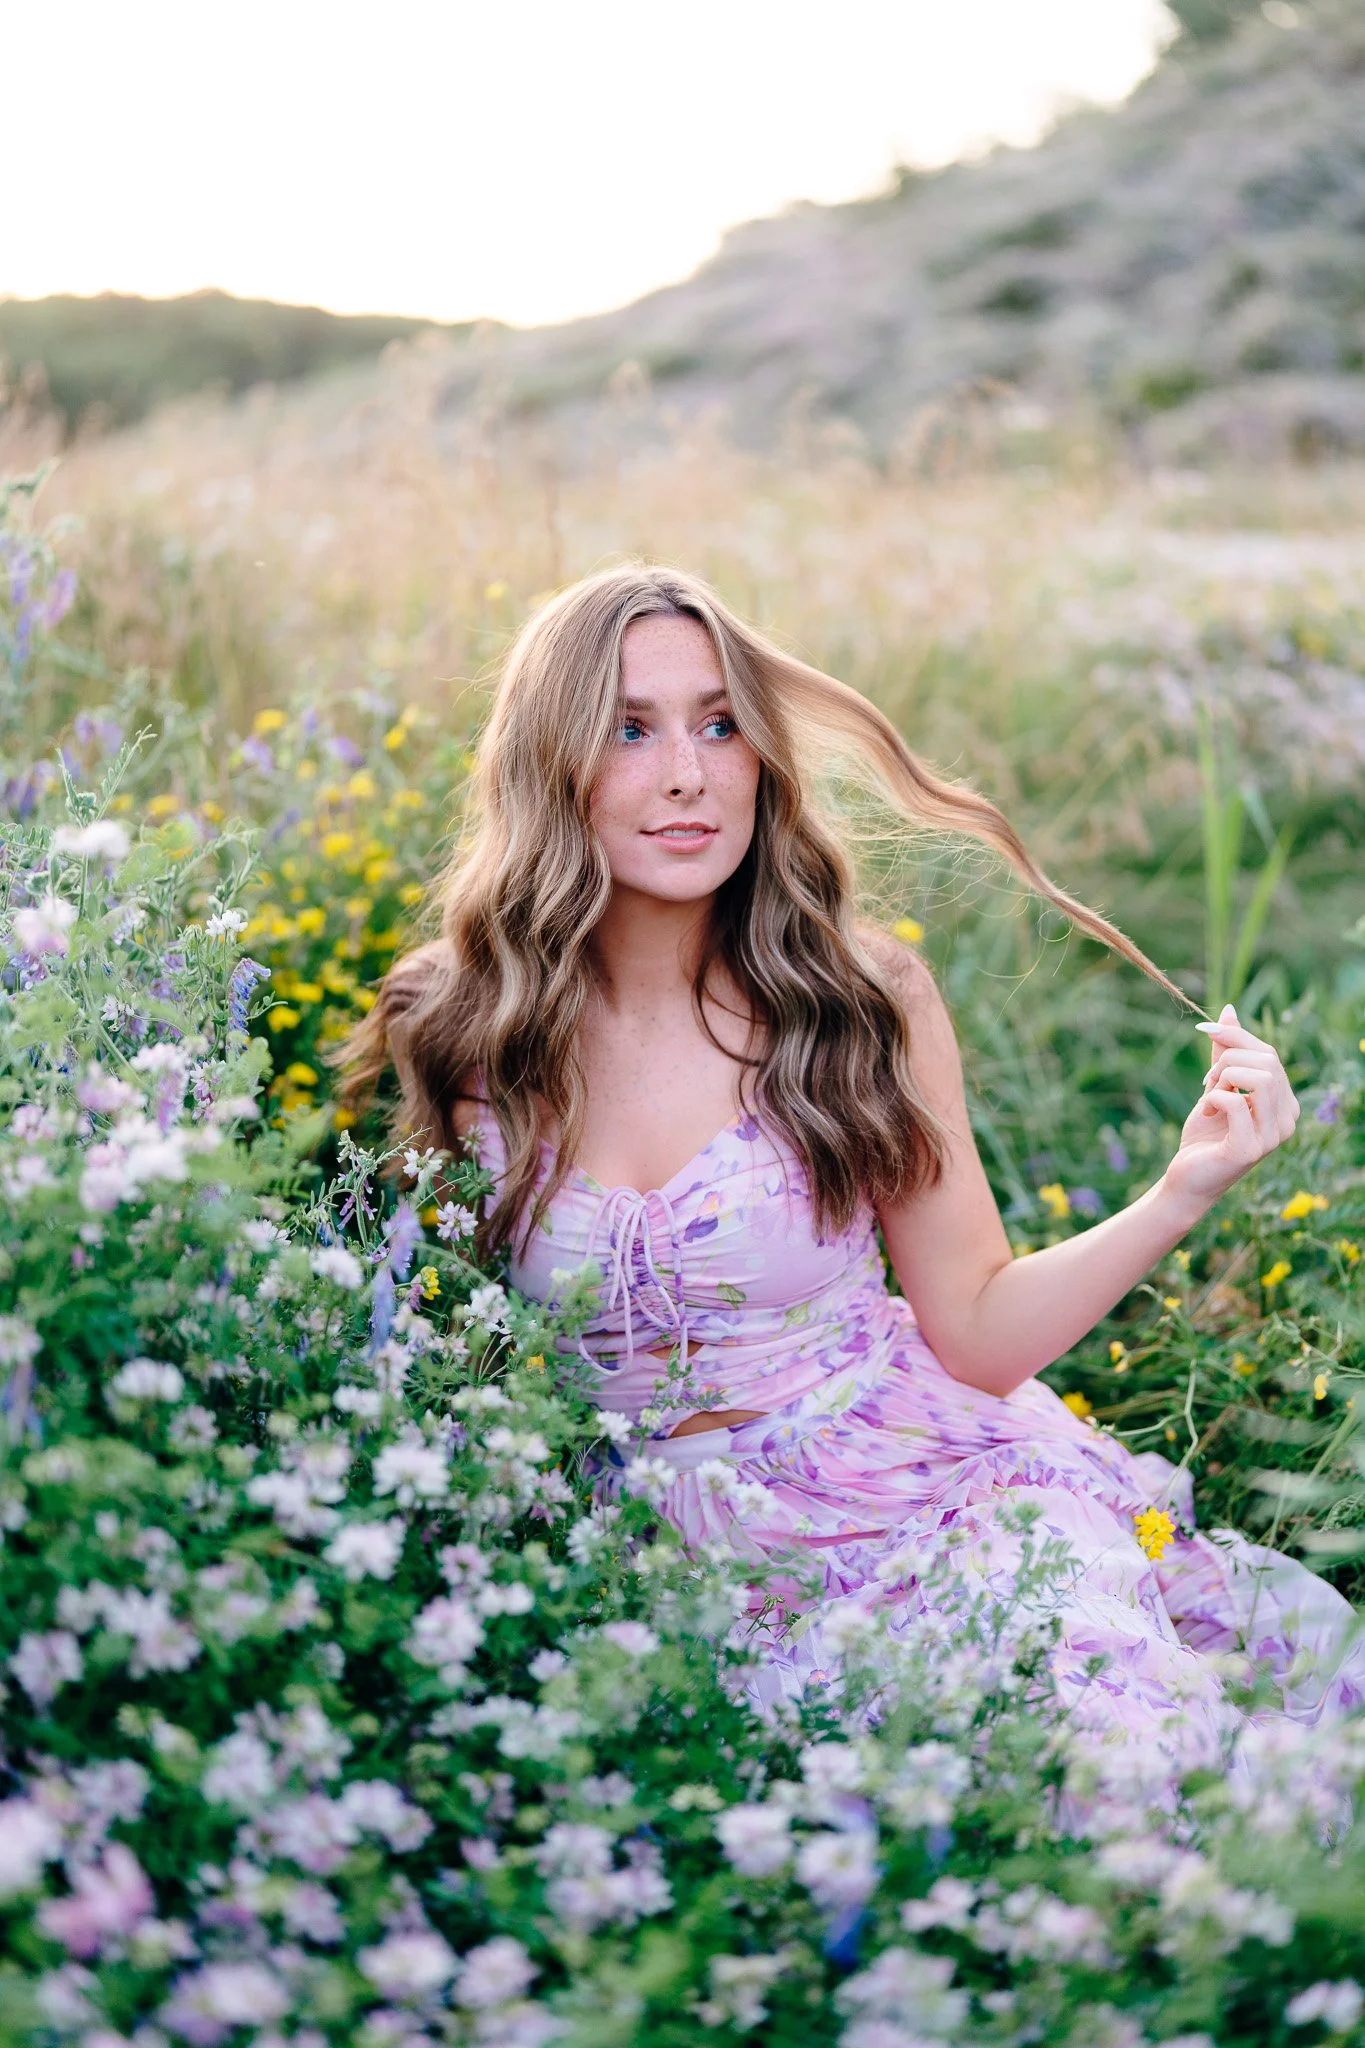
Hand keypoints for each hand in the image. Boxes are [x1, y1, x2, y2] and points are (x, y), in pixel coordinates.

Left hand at [1163, 1003, 1300, 1212]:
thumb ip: (1226, 1053)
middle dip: (1229, 1058)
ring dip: (1225, 1076)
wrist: (1188, 1178)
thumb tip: (1230, 1011)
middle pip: (1268, 1062)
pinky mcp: (1250, 1150)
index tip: (1207, 1035)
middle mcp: (1287, 1121)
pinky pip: (1236, 1104)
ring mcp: (1272, 1138)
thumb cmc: (1205, 1134)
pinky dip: (1214, 1097)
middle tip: (1208, 1079)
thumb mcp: (1216, 1086)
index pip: (1270, 1055)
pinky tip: (1206, 1110)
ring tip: (1209, 1092)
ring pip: (1261, 1078)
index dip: (1237, 1038)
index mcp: (1285, 1104)